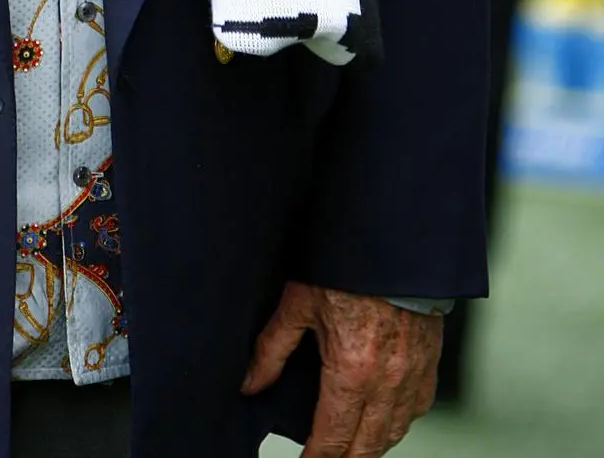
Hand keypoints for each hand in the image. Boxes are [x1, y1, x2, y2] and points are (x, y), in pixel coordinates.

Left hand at [242, 282, 441, 456]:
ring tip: (350, 447)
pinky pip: (417, 409)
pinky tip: (384, 419)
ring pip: (394, 434)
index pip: (332, 437)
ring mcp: (413, 376)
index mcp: (352, 372)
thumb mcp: (298, 302)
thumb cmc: (347, 267)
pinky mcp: (430, 364)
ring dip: (371, 446)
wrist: (395, 242)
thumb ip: (272, 348)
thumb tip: (250, 382)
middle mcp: (387, 383)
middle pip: (366, 447)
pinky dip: (398, 422)